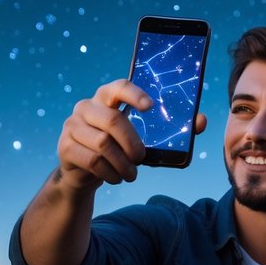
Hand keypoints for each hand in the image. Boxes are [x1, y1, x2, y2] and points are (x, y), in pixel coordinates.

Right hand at [57, 79, 207, 189]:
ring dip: (122, 163)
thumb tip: (200, 121)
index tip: (150, 106)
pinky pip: (92, 161)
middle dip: (133, 143)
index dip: (134, 94)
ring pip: (103, 144)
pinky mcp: (65, 147)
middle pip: (113, 120)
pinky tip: (116, 178)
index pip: (119, 86)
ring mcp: (72, 125)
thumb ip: (169, 128)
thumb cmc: (119, 147)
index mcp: (107, 96)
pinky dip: (109, 173)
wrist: (84, 170)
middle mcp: (87, 106)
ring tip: (131, 174)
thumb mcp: (142, 137)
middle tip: (142, 158)